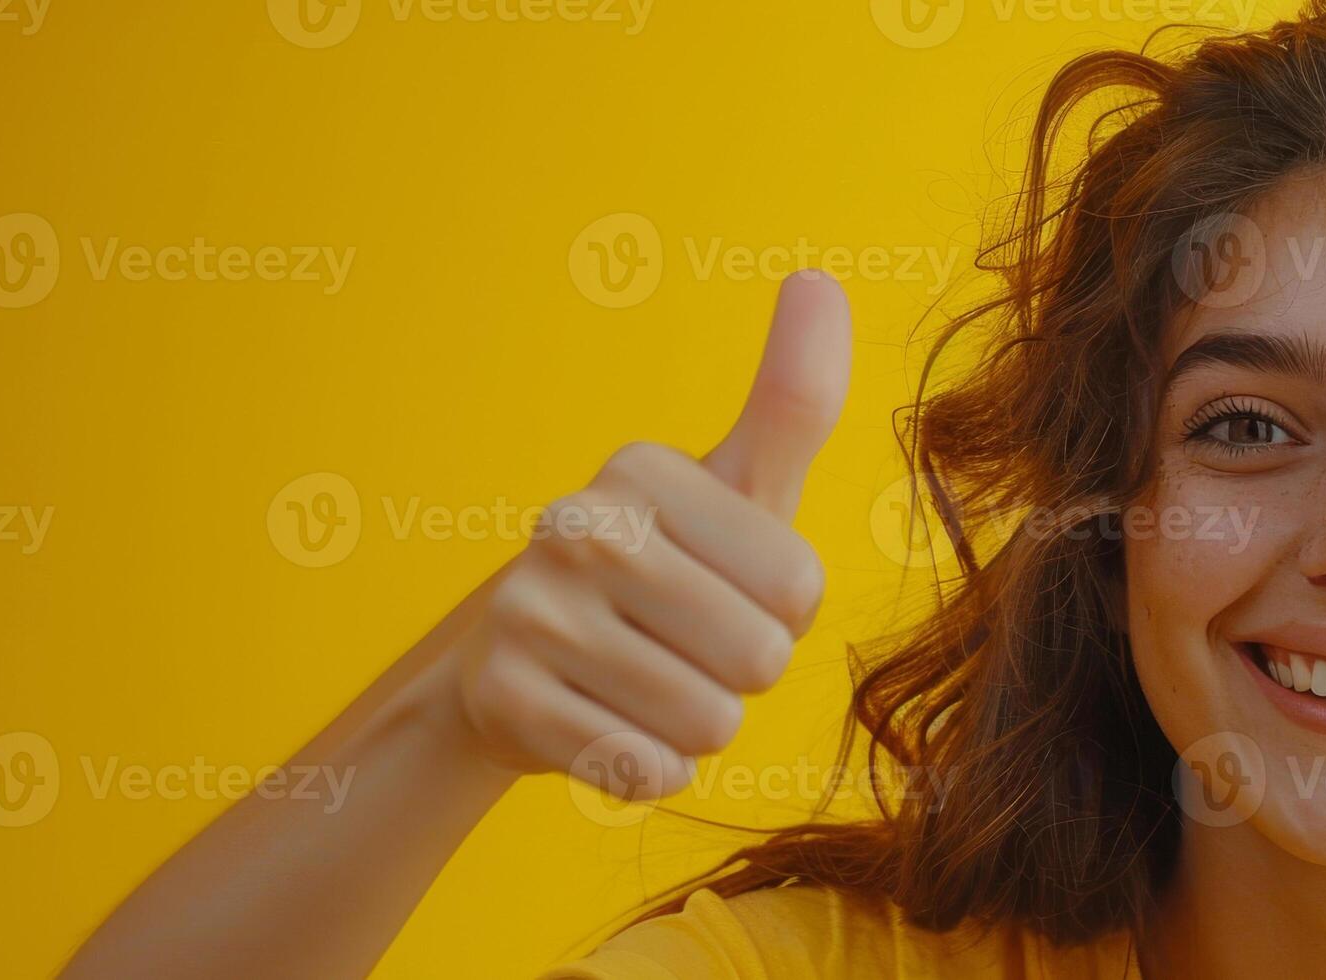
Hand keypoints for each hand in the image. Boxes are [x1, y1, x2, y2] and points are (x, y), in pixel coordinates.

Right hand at [440, 272, 852, 800]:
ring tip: (644, 680)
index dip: (781, 610)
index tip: (723, 585)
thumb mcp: (736, 488)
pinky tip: (608, 724)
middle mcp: (576, 526)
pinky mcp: (506, 703)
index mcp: (642, 469)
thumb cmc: (668, 567)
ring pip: (707, 723)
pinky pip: (646, 771)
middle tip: (683, 643)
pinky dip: (649, 767)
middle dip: (741, 672)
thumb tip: (819, 279)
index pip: (799, 589)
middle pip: (758, 658)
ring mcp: (530, 614)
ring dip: (697, 723)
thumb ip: (792, 399)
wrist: (522, 663)